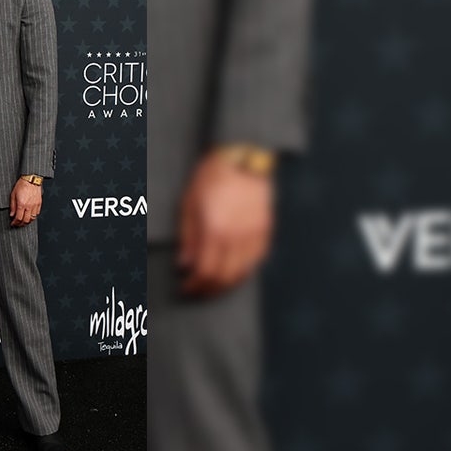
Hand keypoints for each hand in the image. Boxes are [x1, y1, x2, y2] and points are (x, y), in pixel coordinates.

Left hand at [9, 178, 42, 226]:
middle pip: (25, 220)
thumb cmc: (22, 184)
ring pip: (32, 219)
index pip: (18, 218)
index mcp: (22, 204)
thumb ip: (12, 206)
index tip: (13, 223)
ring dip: (27, 222)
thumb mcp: (13, 194)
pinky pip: (37, 214)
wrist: (31, 179)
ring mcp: (35, 205)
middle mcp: (29, 206)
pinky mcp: (39, 203)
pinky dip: (33, 217)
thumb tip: (12, 214)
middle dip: (20, 224)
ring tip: (23, 222)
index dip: (15, 223)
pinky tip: (29, 216)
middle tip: (17, 224)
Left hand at [177, 151, 274, 295]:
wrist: (245, 158)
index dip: (195, 285)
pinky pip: (255, 262)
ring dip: (225, 285)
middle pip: (224, 277)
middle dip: (209, 289)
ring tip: (212, 287)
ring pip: (242, 273)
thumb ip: (188, 237)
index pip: (205, 270)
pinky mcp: (266, 232)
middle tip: (197, 292)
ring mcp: (255, 235)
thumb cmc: (212, 178)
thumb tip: (184, 265)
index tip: (186, 288)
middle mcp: (237, 236)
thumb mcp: (189, 203)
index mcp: (215, 229)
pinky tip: (231, 274)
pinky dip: (242, 273)